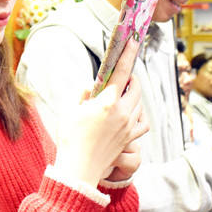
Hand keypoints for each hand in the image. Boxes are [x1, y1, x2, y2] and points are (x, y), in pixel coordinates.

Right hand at [54, 39, 147, 185]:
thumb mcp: (70, 110)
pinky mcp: (129, 139)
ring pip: (139, 104)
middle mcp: (122, 113)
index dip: (128, 54)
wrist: (78, 169)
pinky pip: (141, 122)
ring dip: (132, 96)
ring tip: (120, 95)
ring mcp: (128, 127)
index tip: (134, 41)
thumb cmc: (70, 139)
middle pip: (135, 88)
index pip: (122, 72)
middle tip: (121, 76)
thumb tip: (91, 86)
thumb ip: (82, 94)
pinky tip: (130, 114)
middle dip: (130, 78)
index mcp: (107, 103)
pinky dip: (138, 115)